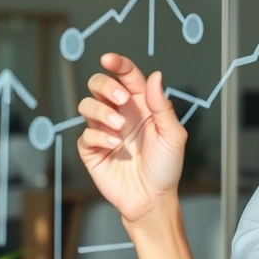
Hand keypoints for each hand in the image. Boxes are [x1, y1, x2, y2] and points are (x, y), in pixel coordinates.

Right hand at [76, 53, 187, 225]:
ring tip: (120, 128)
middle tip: (121, 101)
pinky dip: (99, 136)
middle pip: (99, 84)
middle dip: (105, 86)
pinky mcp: (92, 149)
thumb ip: (162, 106)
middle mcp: (120, 114)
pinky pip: (85, 134)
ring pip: (86, 105)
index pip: (126, 76)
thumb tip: (155, 76)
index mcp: (141, 105)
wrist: (153, 198)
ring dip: (101, 111)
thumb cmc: (166, 166)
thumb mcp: (173, 135)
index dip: (117, 64)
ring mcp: (104, 130)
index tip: (109, 59)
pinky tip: (115, 147)